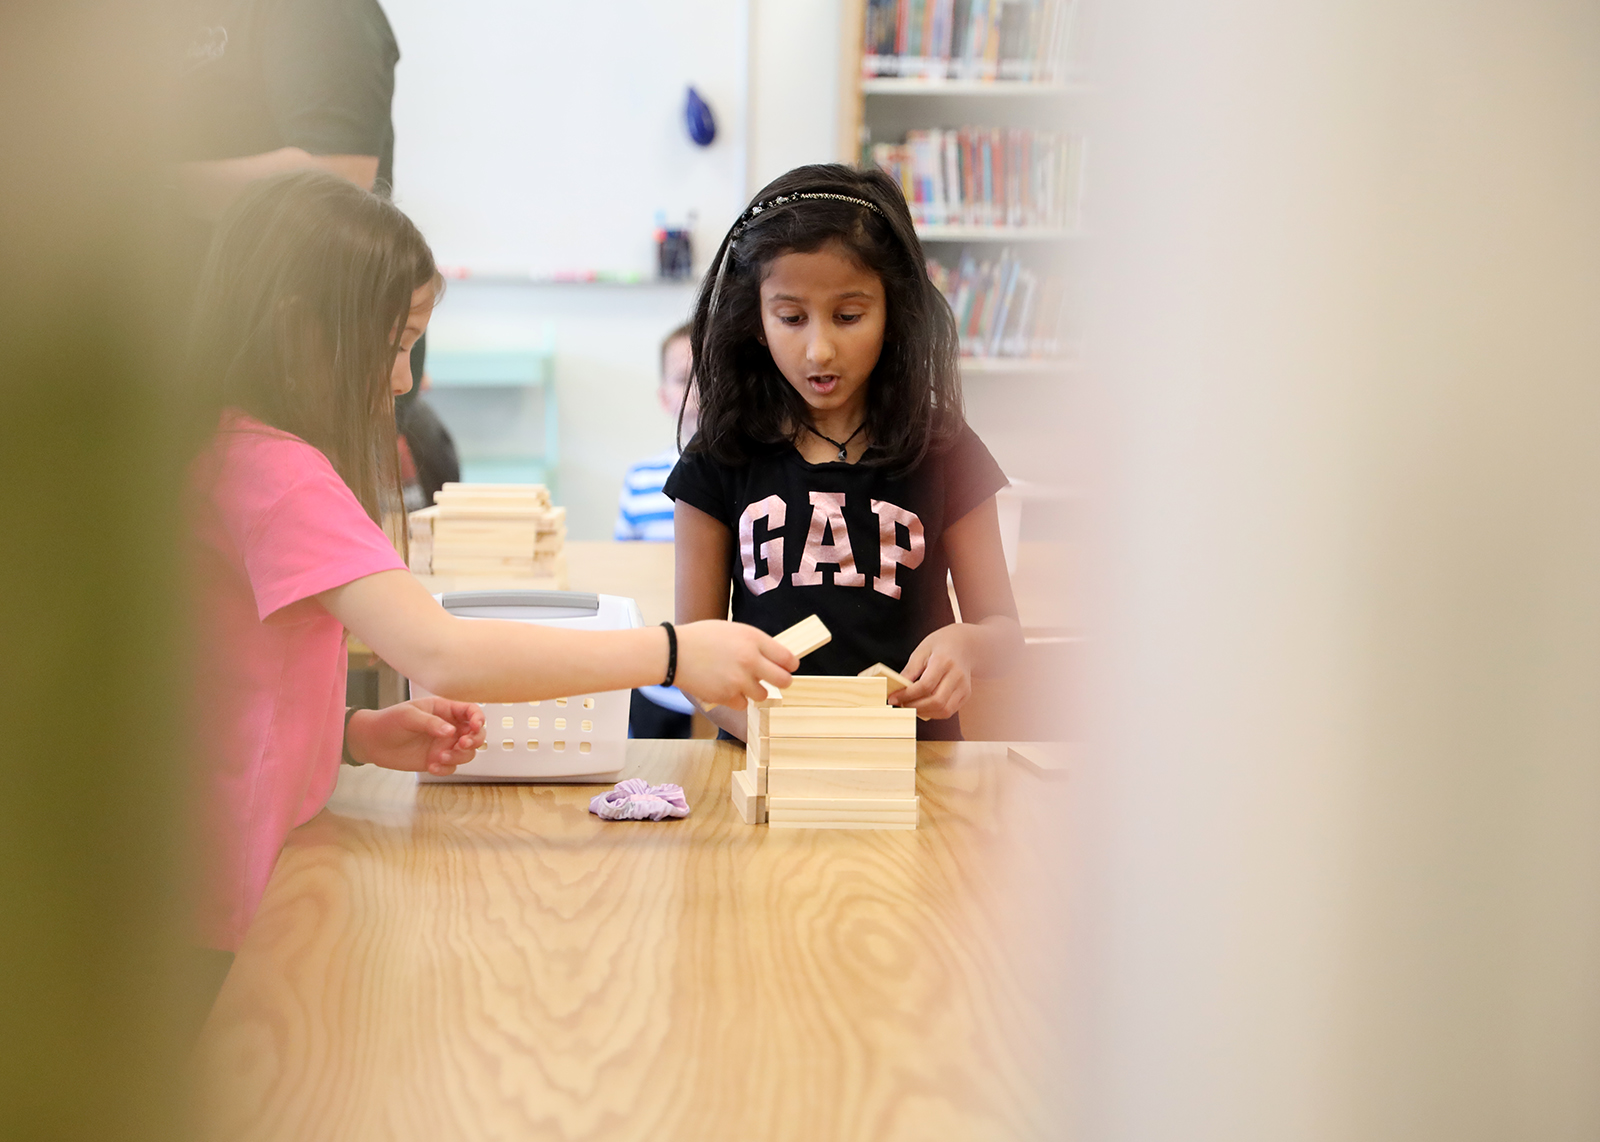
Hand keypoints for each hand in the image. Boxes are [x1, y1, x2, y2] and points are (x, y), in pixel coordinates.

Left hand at [346, 697, 485, 776]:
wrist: (373, 742)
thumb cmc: (390, 721)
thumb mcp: (409, 716)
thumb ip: (431, 722)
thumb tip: (451, 732)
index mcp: (445, 710)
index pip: (471, 711)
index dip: (478, 718)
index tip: (475, 726)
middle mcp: (449, 728)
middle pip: (476, 734)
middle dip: (474, 740)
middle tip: (461, 744)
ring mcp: (444, 745)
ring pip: (467, 753)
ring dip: (459, 756)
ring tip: (440, 757)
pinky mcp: (437, 760)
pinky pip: (452, 767)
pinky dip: (445, 768)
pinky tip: (431, 766)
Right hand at [674, 620, 797, 707]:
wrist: (673, 653)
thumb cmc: (701, 638)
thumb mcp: (733, 630)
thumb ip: (754, 644)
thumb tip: (775, 658)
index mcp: (753, 639)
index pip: (787, 658)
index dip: (790, 665)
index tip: (788, 667)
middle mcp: (750, 660)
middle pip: (784, 680)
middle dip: (782, 682)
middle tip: (776, 681)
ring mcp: (739, 680)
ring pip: (762, 695)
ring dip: (755, 691)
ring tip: (739, 681)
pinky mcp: (727, 696)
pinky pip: (743, 704)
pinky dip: (736, 699)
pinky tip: (725, 687)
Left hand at [891, 625, 980, 721]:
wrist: (964, 644)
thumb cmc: (940, 646)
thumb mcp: (922, 651)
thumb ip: (910, 670)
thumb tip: (896, 688)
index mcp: (944, 661)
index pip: (925, 685)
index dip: (907, 695)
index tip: (893, 698)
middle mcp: (957, 675)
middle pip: (936, 701)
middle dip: (915, 707)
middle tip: (900, 704)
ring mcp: (964, 686)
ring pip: (944, 710)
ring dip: (924, 712)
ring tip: (911, 706)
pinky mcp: (966, 694)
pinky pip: (949, 711)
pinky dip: (934, 713)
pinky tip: (923, 706)